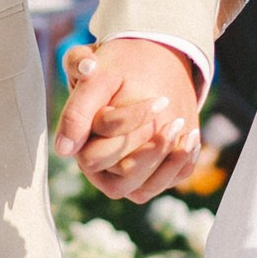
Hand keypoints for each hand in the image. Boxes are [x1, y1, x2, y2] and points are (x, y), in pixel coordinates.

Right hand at [55, 39, 201, 202]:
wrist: (145, 70)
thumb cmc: (118, 68)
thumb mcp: (98, 69)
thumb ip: (78, 89)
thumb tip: (65, 140)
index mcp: (80, 144)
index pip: (99, 149)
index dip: (131, 124)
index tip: (159, 102)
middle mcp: (97, 167)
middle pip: (122, 172)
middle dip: (150, 148)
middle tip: (175, 121)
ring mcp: (122, 177)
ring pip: (141, 188)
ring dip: (167, 161)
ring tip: (183, 130)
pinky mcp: (146, 179)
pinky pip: (165, 183)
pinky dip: (181, 164)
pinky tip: (191, 138)